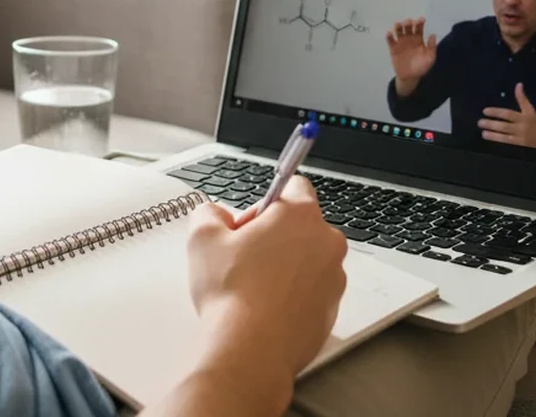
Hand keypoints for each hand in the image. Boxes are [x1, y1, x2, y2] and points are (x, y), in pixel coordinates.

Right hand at [184, 177, 347, 404]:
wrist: (251, 351)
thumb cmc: (233, 294)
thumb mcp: (202, 238)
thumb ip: (209, 213)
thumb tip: (214, 215)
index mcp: (301, 216)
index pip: (293, 184)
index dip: (264, 201)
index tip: (249, 220)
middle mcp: (326, 243)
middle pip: (300, 224)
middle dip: (273, 235)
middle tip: (242, 254)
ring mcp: (333, 279)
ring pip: (306, 259)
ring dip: (283, 265)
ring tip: (250, 286)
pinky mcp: (331, 310)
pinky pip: (310, 291)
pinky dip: (291, 294)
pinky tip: (263, 307)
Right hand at [386, 18, 436, 92]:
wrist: (410, 77)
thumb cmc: (421, 67)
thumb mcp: (430, 58)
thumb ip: (431, 47)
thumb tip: (433, 35)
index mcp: (419, 39)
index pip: (419, 28)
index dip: (420, 23)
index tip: (421, 19)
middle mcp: (409, 38)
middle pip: (408, 27)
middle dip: (408, 23)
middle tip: (409, 22)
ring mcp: (400, 43)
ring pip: (398, 31)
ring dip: (398, 26)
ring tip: (398, 24)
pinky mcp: (393, 48)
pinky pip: (390, 40)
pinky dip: (389, 36)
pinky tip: (389, 33)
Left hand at [478, 83, 535, 151]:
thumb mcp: (531, 112)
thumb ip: (522, 99)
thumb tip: (518, 85)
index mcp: (525, 118)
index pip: (508, 114)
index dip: (495, 112)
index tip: (485, 111)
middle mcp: (523, 129)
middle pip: (504, 126)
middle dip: (491, 124)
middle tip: (480, 122)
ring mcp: (521, 141)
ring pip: (504, 138)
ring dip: (492, 136)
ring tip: (483, 133)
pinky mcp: (520, 150)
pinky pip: (507, 146)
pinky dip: (498, 145)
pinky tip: (490, 143)